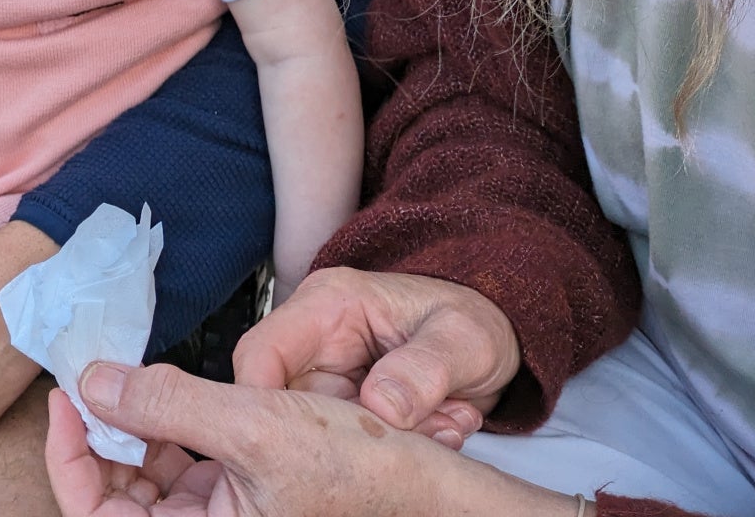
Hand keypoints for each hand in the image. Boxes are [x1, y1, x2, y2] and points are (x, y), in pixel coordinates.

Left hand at [45, 367, 575, 516]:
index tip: (65, 397)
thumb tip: (95, 382)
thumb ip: (169, 400)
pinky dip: (172, 424)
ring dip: (137, 422)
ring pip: (149, 475)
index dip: (68, 456)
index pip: (97, 512)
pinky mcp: (244, 496)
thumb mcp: (257, 422)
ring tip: (136, 374)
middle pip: (118, 493)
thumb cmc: (364, 471)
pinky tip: (176, 388)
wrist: (433, 481)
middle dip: (104, 431)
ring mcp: (225, 516)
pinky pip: (185, 465)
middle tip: (95, 374)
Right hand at [231, 268, 520, 447]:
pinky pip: (353, 444)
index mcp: (329, 304)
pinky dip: (399, 450)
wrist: (492, 340)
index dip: (262, 400)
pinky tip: (441, 427)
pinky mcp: (349, 408)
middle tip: (418, 430)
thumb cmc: (472, 321)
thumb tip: (383, 405)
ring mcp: (332, 378)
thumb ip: (425, 368)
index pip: (261, 352)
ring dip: (385, 443)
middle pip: (288, 402)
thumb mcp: (464, 338)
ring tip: (443, 422)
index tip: (298, 441)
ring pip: (323, 431)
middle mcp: (318, 340)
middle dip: (349, 432)